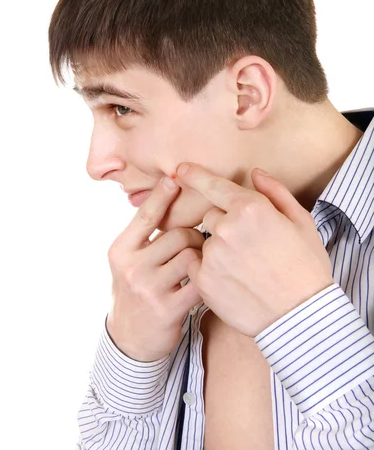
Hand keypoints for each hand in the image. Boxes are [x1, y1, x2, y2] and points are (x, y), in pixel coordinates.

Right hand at [106, 177, 204, 361]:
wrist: (129, 338)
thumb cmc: (136, 288)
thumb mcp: (128, 260)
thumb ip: (143, 235)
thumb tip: (167, 193)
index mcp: (120, 250)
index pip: (145, 217)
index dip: (161, 197)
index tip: (174, 180)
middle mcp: (131, 267)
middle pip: (177, 235)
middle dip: (194, 235)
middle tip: (199, 241)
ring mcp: (148, 289)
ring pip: (190, 255)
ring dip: (201, 256)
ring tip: (201, 261)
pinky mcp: (167, 309)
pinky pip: (198, 282)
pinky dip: (205, 278)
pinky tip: (206, 280)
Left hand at [175, 163, 333, 336]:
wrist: (302, 316)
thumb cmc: (306, 267)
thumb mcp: (301, 222)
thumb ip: (275, 192)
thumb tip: (256, 173)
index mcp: (250, 208)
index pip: (213, 185)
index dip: (195, 175)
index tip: (180, 170)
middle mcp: (226, 227)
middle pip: (210, 217)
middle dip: (224, 226)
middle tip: (248, 247)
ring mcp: (212, 255)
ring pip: (205, 243)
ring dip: (218, 250)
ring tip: (245, 270)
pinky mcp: (203, 280)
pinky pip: (198, 266)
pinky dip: (210, 271)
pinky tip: (233, 282)